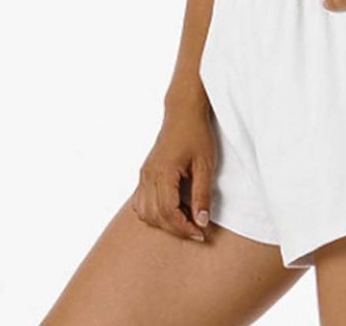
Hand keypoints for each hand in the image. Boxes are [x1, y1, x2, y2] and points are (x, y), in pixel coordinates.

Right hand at [131, 96, 216, 242]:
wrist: (183, 112)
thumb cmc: (196, 134)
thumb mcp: (205, 165)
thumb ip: (202, 194)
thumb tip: (201, 221)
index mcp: (163, 172)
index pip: (168, 212)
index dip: (183, 227)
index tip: (200, 233)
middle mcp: (148, 175)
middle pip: (155, 216)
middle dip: (175, 229)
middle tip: (196, 231)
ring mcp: (144, 174)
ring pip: (144, 212)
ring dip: (162, 223)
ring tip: (184, 221)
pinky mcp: (145, 173)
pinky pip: (140, 202)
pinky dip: (152, 213)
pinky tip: (170, 211)